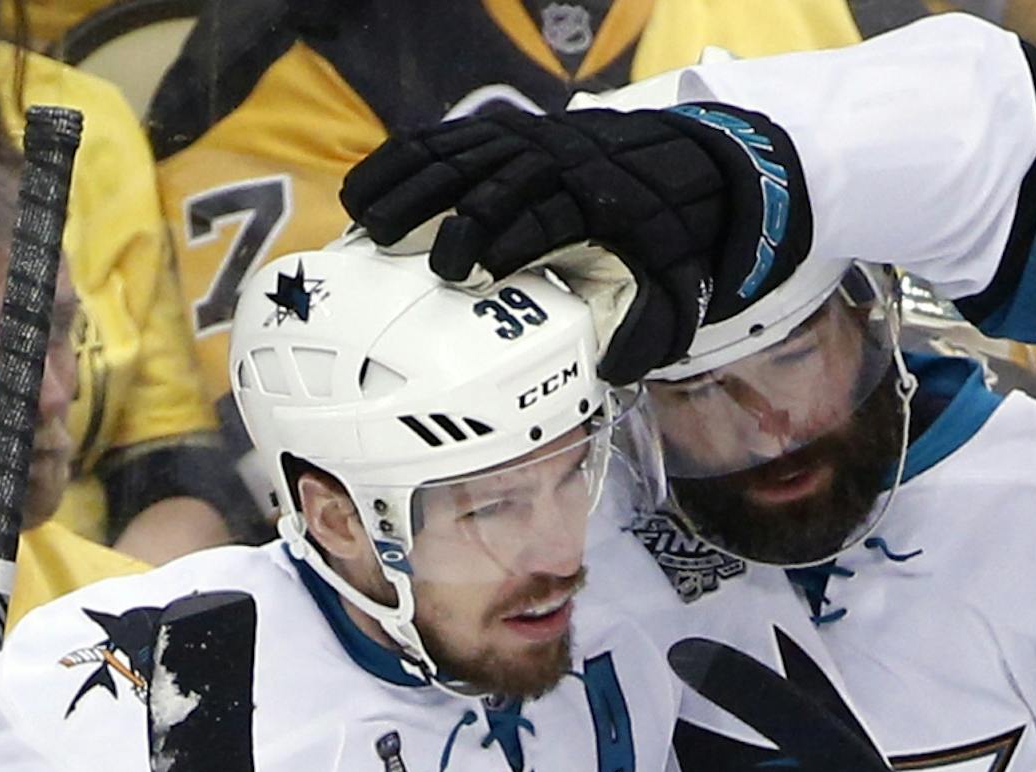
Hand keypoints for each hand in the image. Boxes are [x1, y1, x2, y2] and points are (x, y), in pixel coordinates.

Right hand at [341, 104, 812, 382]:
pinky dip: (395, 164)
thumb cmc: (662, 245)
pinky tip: (359, 196)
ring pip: (454, 156)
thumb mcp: (673, 294)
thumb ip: (644, 334)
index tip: (465, 277)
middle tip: (414, 263)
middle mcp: (553, 163)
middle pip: (491, 184)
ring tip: (369, 231)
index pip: (541, 217)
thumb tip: (610, 372)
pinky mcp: (494, 134)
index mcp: (595, 203)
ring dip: (408, 191)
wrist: (676, 170)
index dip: (501, 242)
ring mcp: (520, 142)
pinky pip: (436, 141)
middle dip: (452, 221)